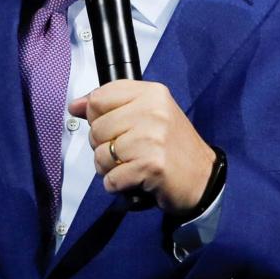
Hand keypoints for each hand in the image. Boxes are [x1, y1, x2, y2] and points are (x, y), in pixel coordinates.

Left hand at [68, 80, 216, 214]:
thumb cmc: (173, 147)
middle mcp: (153, 111)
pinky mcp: (151, 165)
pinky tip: (134, 179)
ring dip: (109, 168)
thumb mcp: (147, 115)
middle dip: (103, 146)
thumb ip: (111, 106)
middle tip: (126, 152)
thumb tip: (75, 105)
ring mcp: (153, 138)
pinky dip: (117, 184)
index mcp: (151, 93)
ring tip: (130, 166)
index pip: (99, 98)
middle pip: (96, 128)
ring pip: (100, 155)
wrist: (204, 178)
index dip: (96, 116)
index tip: (108, 127)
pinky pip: (111, 178)